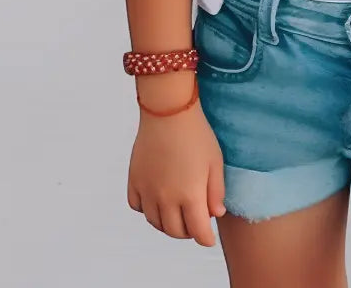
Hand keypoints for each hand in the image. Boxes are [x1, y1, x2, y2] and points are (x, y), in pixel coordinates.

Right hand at [127, 78, 225, 245]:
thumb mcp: (215, 162)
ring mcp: (147, 189)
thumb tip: (215, 214)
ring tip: (177, 215)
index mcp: (190, 194)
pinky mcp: (134, 179)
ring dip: (167, 224)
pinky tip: (157, 201)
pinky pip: (137, 206)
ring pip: (155, 222)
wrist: (168, 111)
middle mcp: (165, 197)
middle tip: (195, 224)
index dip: (205, 239)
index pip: (197, 231)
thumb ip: (216, 192)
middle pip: (175, 231)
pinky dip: (147, 210)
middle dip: (188, 232)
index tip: (208, 238)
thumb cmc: (196, 134)